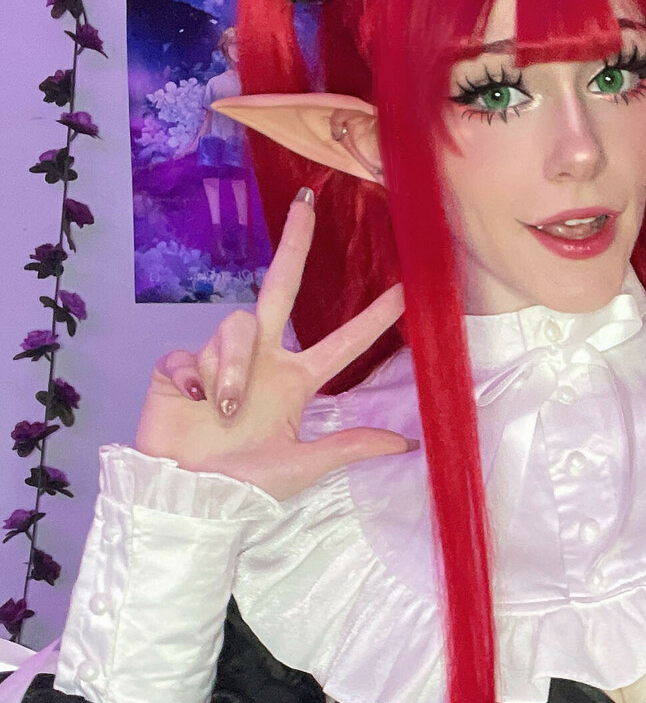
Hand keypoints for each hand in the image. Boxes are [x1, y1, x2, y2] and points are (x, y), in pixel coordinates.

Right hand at [134, 190, 410, 501]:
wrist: (187, 498)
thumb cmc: (245, 486)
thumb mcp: (304, 465)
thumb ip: (350, 446)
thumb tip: (409, 443)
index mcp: (294, 382)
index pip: (342, 343)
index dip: (373, 319)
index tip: (405, 291)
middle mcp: (261, 362)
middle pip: (281, 288)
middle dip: (294, 245)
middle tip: (307, 204)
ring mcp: (219, 360)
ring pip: (236, 328)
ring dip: (231, 367)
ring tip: (224, 410)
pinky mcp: (179, 367)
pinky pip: (189, 353)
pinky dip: (195, 376)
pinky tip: (195, 402)